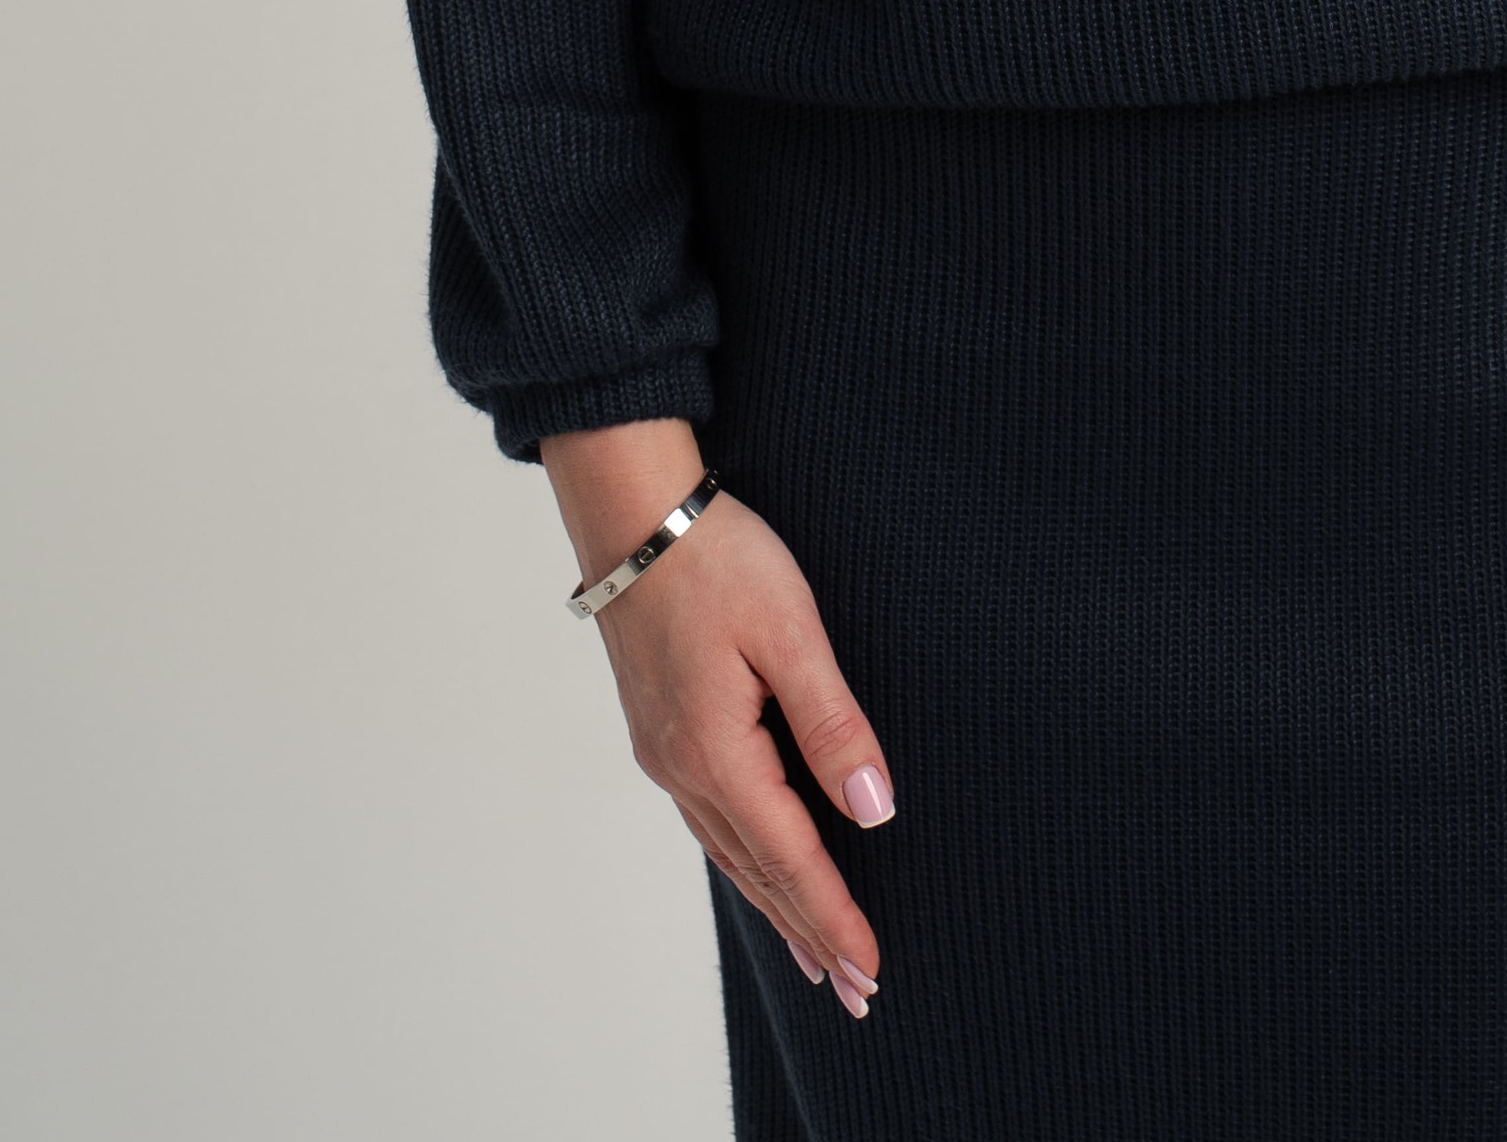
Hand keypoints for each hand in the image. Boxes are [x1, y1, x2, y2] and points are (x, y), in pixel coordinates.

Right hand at [544, 422, 892, 1022]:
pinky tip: (758, 872)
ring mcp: (665, 753)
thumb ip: (833, 720)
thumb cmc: (717, 558)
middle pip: (759, 873)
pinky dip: (745, 863)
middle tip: (857, 995)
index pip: (792, 856)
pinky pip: (710, 822)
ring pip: (731, 853)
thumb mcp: (789, 629)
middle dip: (811, 935)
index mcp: (717, 751)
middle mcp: (683, 768)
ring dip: (778, 907)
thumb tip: (874, 810)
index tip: (873, 969)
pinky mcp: (661, 730)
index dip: (835, 916)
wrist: (632, 512)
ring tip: (818, 957)